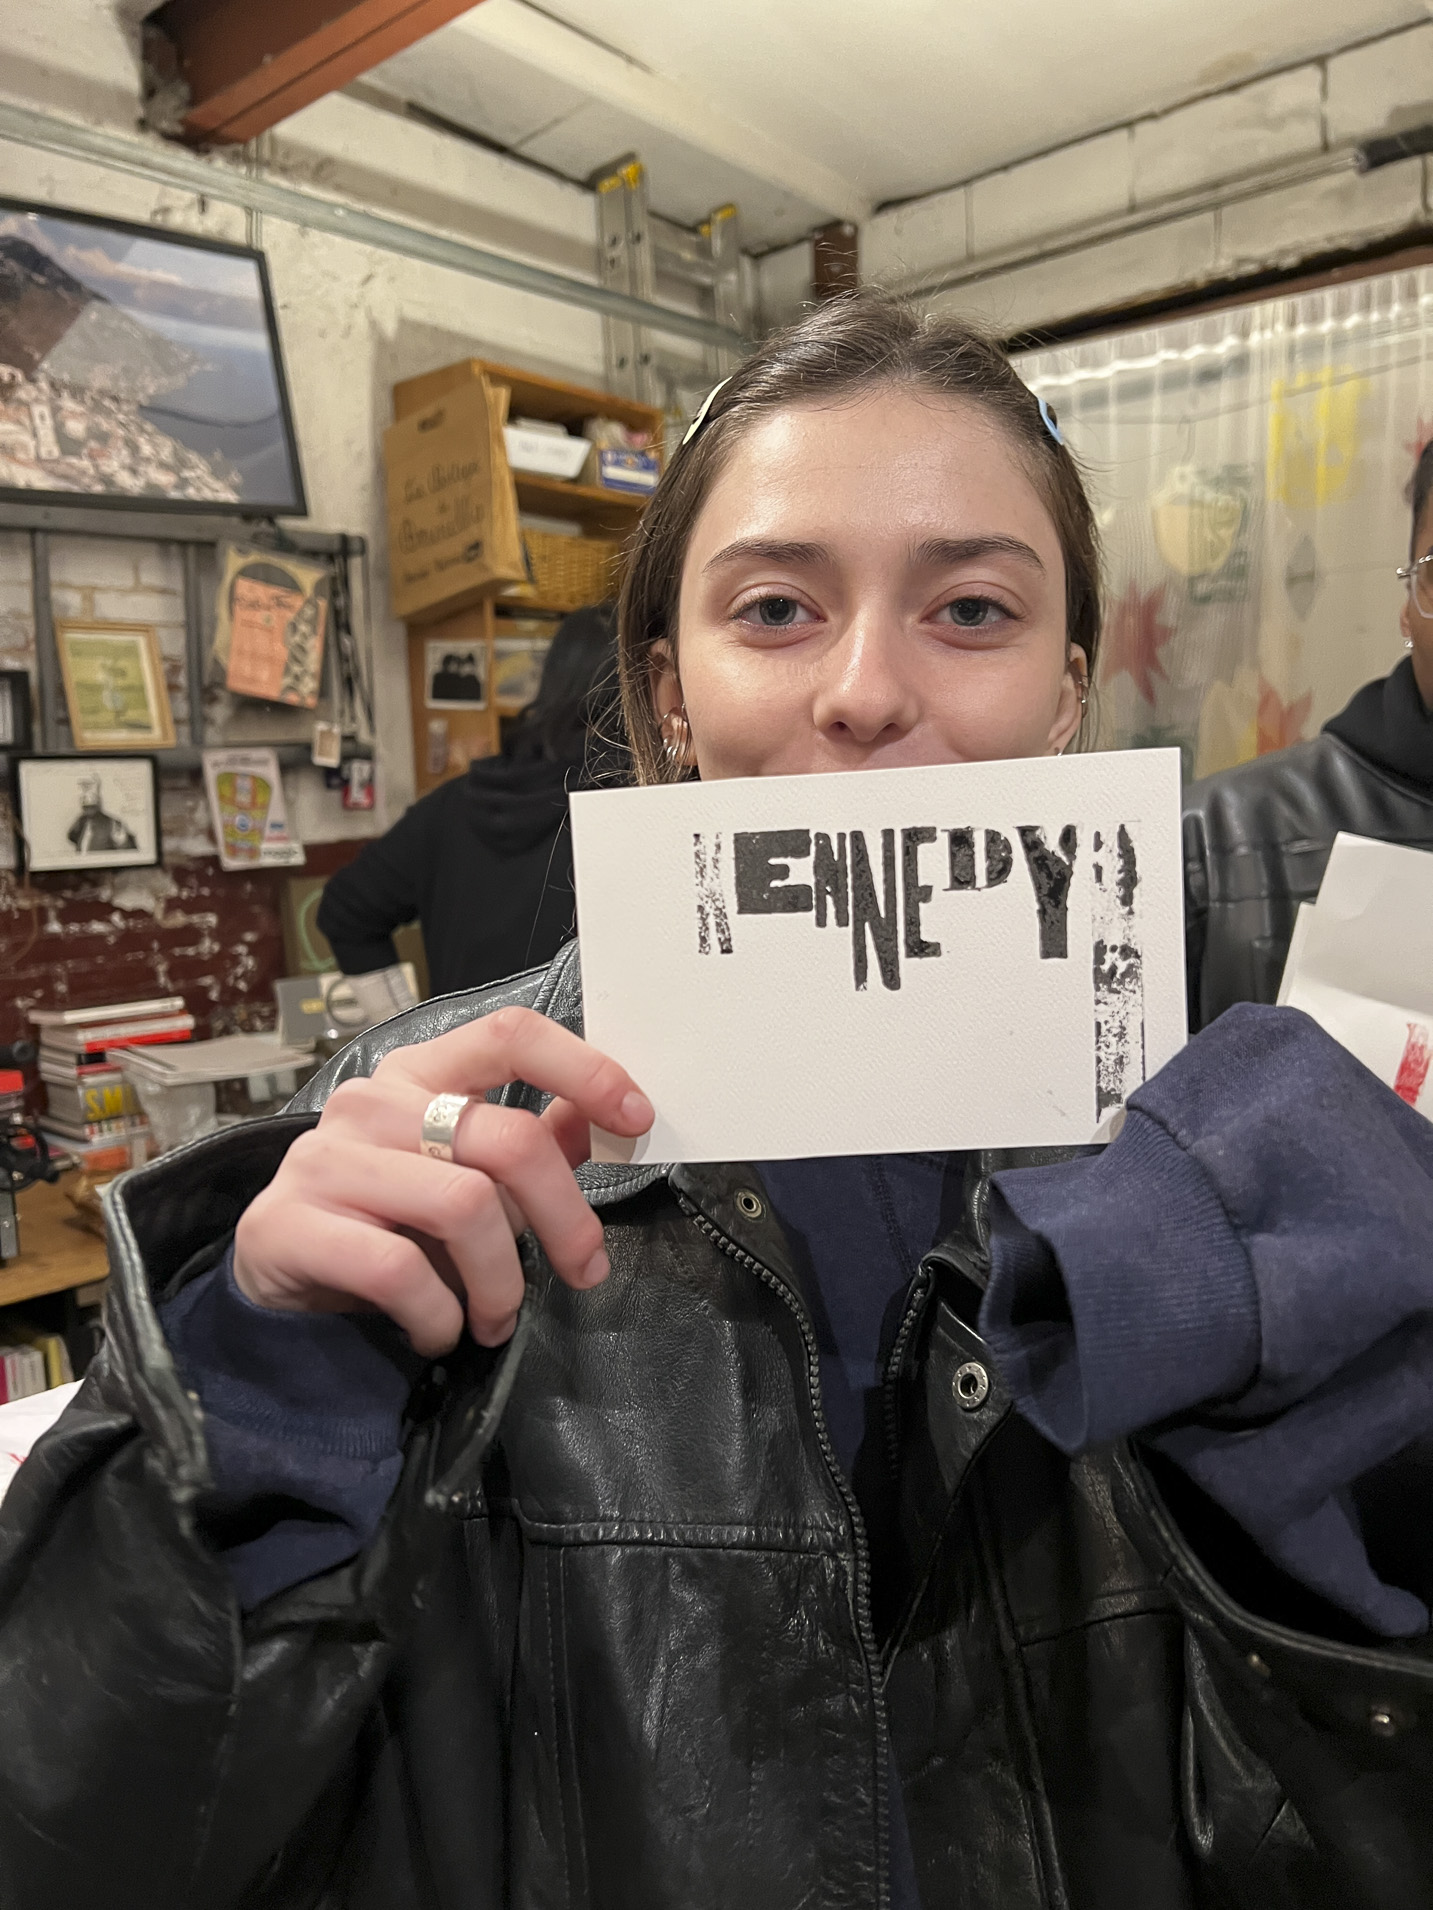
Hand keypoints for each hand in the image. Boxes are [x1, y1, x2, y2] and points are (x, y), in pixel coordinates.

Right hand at [233, 1008, 652, 1355]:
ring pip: (463, 1207)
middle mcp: (371, 1102)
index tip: (637, 1118)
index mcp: (421, 1073)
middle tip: (585, 1271)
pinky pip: (399, 1271)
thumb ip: (531, 1143)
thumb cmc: (388, 1218)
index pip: (509, 1033)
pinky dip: (438, 1316)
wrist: (276, 1273)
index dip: (584, 1069)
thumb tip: (604, 1118)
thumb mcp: (465, 1173)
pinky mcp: (289, 1222)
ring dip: (500, 1283)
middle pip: (505, 1139)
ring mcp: (325, 1158)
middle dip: (564, 1218)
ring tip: (495, 1318)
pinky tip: (438, 1330)